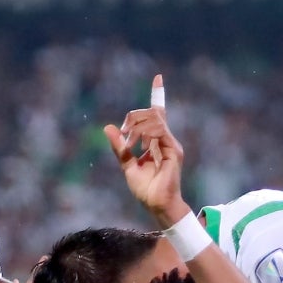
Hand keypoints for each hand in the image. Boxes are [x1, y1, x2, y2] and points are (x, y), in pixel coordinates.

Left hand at [104, 75, 189, 224]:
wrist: (157, 205)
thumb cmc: (145, 189)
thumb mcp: (127, 165)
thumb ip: (119, 147)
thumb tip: (108, 128)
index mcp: (157, 141)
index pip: (158, 113)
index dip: (158, 94)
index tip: (158, 77)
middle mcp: (166, 140)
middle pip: (151, 114)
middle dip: (133, 119)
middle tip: (123, 135)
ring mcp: (171, 144)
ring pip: (155, 120)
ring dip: (137, 128)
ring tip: (129, 144)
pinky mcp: (173, 151)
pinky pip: (159, 132)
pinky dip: (145, 135)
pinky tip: (139, 147)